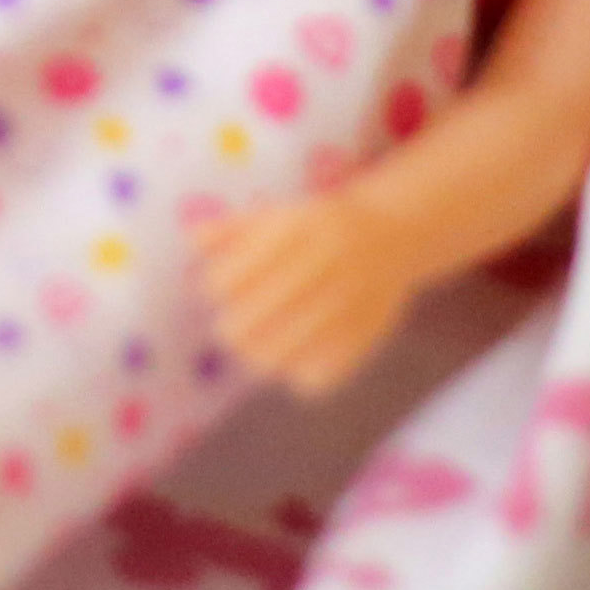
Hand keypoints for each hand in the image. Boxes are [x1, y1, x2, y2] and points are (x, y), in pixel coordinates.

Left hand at [195, 195, 432, 396]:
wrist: (396, 235)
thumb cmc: (319, 226)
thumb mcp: (279, 215)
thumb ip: (233, 229)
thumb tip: (193, 239)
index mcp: (299, 228)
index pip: (233, 276)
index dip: (218, 288)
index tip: (220, 291)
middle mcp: (326, 261)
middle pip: (253, 319)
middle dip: (234, 330)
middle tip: (232, 331)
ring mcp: (349, 299)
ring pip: (284, 352)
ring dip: (261, 357)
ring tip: (257, 353)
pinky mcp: (367, 332)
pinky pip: (319, 372)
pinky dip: (301, 374)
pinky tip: (295, 362)